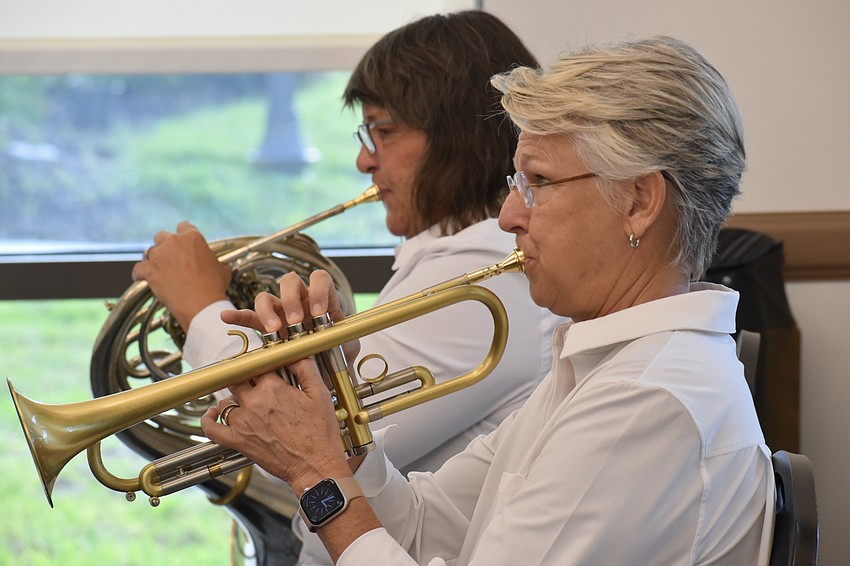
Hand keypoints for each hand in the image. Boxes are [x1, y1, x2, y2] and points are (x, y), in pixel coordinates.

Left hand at [132, 221, 231, 328]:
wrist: (201, 305)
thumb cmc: (213, 287)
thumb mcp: (222, 269)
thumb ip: (213, 261)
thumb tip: (215, 266)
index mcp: (193, 237)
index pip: (184, 226)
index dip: (184, 234)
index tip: (184, 243)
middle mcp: (173, 242)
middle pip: (162, 236)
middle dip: (165, 245)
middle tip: (172, 257)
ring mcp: (159, 256)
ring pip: (149, 251)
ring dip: (154, 259)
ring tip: (159, 270)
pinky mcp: (148, 271)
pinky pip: (138, 268)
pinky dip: (140, 273)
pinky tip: (143, 277)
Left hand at [200, 358, 350, 492]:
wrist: (315, 466)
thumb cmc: (320, 434)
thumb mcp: (320, 393)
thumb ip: (305, 368)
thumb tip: (293, 354)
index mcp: (273, 388)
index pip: (259, 365)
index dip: (264, 365)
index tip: (268, 367)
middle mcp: (254, 402)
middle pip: (239, 380)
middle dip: (248, 380)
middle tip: (257, 384)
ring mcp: (242, 422)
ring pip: (227, 401)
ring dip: (234, 399)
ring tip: (247, 402)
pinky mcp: (237, 441)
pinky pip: (212, 429)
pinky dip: (209, 420)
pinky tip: (213, 413)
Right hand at [221, 269, 360, 361]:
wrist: (327, 373)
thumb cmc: (338, 354)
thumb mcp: (346, 346)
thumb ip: (343, 339)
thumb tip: (334, 338)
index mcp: (321, 299)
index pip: (319, 279)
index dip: (318, 290)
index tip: (319, 313)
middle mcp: (300, 300)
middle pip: (290, 282)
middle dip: (292, 300)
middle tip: (296, 322)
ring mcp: (280, 311)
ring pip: (267, 297)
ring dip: (269, 311)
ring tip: (275, 330)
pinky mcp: (265, 325)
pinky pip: (249, 317)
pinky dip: (238, 316)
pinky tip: (227, 317)